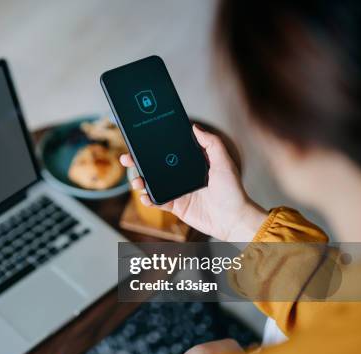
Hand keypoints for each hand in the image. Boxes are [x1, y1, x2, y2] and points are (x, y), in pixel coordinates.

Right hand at [120, 124, 266, 241]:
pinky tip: (145, 196)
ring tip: (137, 180)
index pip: (167, 153)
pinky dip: (147, 199)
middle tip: (126, 158)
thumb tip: (195, 127)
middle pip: (154, 167)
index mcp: (189, 164)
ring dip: (139, 181)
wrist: (233, 218)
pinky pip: (157, 201)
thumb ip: (211, 143)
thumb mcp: (223, 161)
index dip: (152, 148)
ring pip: (151, 184)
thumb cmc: (232, 190)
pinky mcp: (175, 207)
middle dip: (137, 163)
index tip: (140, 141)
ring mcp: (176, 192)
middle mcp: (180, 177)